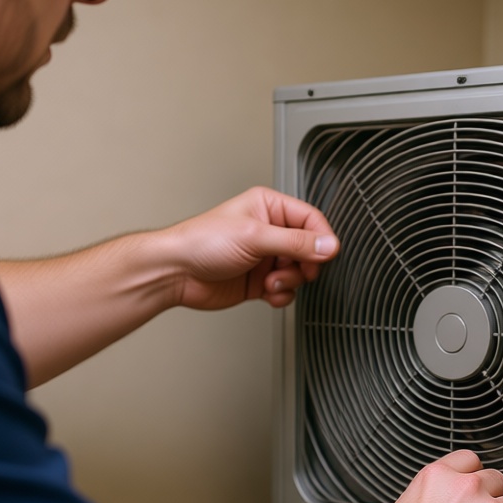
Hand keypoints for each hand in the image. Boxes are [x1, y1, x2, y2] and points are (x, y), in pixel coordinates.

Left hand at [167, 187, 337, 309]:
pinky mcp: (260, 280)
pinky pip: (286, 289)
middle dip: (304, 264)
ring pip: (299, 271)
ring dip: (290, 281)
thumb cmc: (201, 242)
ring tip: (271, 282)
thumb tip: (328, 245)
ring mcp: (265, 257)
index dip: (322, 238)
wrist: (175, 273)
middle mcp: (269, 230)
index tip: (326, 255)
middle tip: (297, 270)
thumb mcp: (254, 237)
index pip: (311, 219)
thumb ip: (295, 242)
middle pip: (309, 248)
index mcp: (268, 207)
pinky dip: (282, 295)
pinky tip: (267, 293)